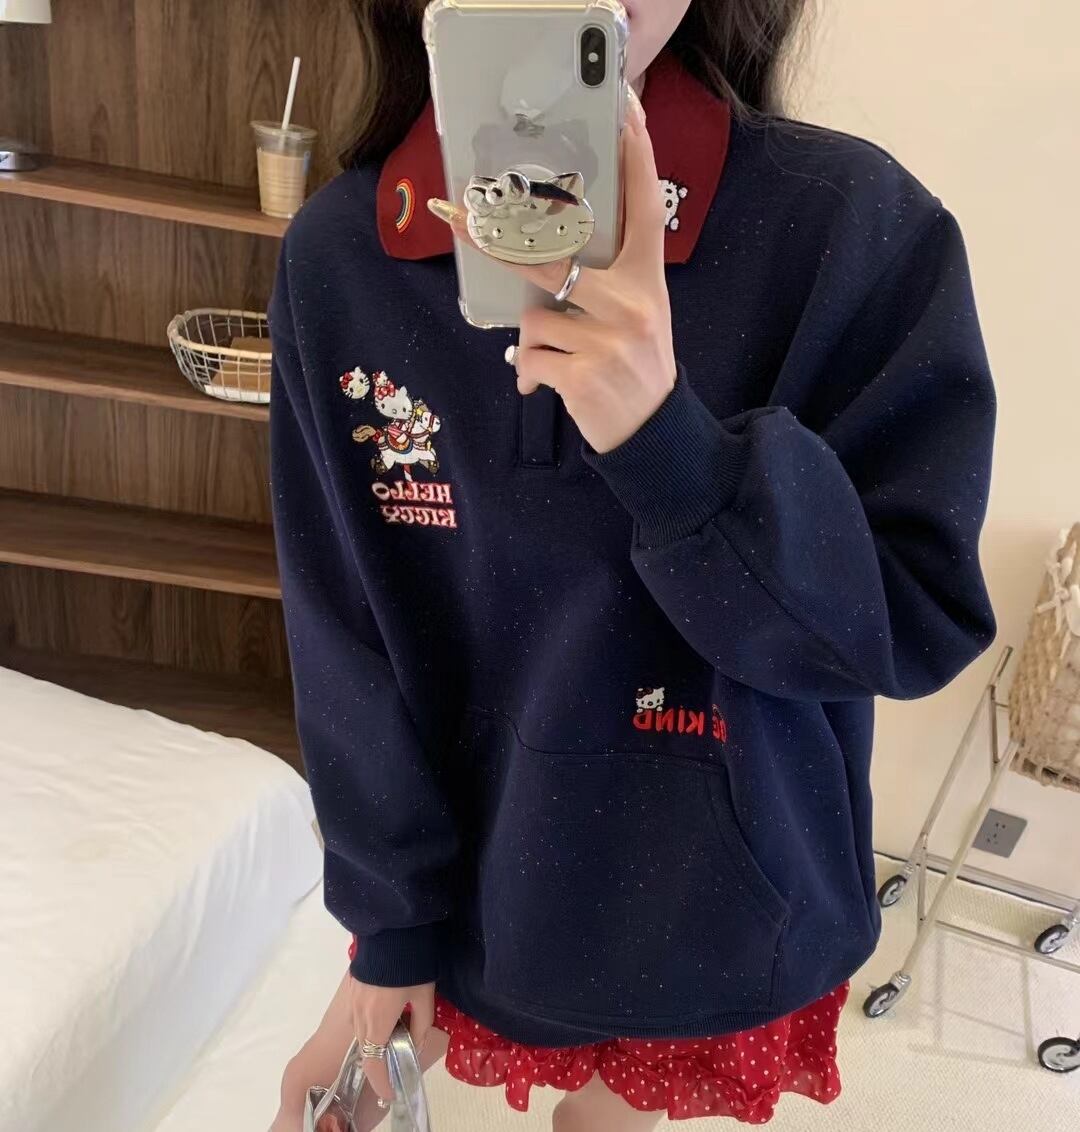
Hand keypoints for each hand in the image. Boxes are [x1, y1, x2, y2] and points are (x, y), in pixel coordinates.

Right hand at [347, 977, 434, 1105]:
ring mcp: (353, 1002)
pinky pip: (358, 1017)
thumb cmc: (411, 965)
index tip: (390, 1091)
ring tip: (393, 1041)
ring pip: (361, 1033)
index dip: (381, 1081)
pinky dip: (370, 1026)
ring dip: (374, 1042)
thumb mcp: (424, 997)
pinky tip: (386, 1018)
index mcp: (378, 1022)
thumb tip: (415, 1044)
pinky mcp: (353, 989)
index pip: (373, 1063)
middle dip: (378, 1064)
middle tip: (395, 1068)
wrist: (392, 931)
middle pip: (365, 1049)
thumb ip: (421, 1025)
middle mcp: (359, 1016)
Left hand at [428, 89, 675, 453]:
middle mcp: (633, 302)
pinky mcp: (583, 375)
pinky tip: (550, 387)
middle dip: (495, 244)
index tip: (625, 107)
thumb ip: (606, 281)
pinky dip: (530, 376)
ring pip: (533, 318)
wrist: (654, 433)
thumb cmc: (636, 366)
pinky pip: (530, 359)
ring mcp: (609, 339)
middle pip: (548, 258)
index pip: (645, 204)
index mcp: (647, 279)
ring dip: (535, 342)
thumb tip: (538, 259)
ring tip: (561, 360)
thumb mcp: (639, 314)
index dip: (635, 154)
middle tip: (455, 216)